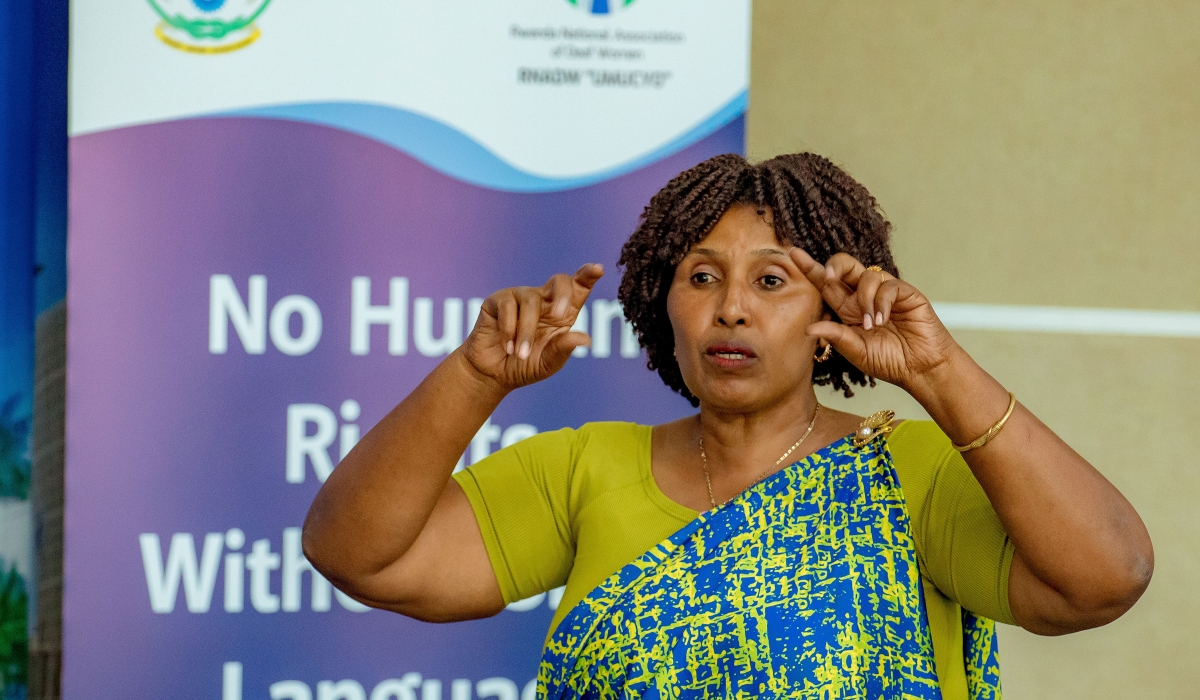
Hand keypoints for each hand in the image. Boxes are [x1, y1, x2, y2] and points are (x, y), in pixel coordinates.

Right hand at [461, 264, 603, 391]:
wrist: (493, 374)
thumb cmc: (525, 366)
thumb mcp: (549, 362)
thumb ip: (564, 349)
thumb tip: (585, 338)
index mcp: (562, 313)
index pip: (577, 288)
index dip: (588, 275)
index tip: (598, 269)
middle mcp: (542, 300)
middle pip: (559, 281)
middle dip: (563, 295)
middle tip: (560, 316)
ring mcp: (519, 297)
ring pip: (531, 303)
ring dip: (527, 332)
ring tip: (521, 354)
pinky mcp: (497, 300)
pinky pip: (508, 307)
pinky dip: (509, 330)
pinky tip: (507, 347)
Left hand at [791, 250, 959, 389]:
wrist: (920, 368)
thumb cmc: (889, 361)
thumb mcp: (856, 351)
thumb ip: (836, 337)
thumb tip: (809, 328)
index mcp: (848, 309)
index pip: (826, 284)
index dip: (810, 268)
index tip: (792, 253)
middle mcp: (864, 296)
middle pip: (844, 266)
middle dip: (833, 266)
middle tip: (828, 278)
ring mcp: (885, 293)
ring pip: (866, 275)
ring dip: (864, 300)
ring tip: (871, 324)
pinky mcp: (905, 293)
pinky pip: (888, 285)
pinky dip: (882, 302)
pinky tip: (884, 319)